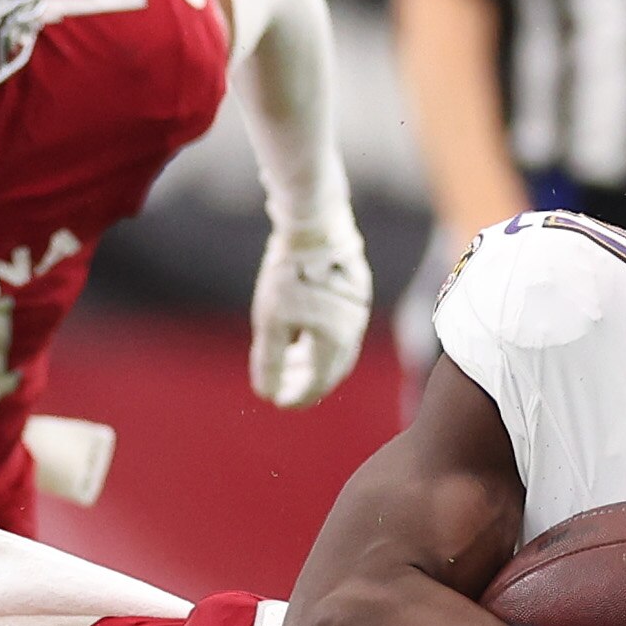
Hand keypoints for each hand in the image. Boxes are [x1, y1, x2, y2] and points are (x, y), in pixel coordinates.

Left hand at [250, 216, 373, 407]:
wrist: (313, 224)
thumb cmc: (290, 274)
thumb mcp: (270, 320)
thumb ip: (270, 360)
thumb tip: (268, 394)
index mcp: (335, 342)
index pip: (317, 384)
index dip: (296, 397)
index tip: (277, 401)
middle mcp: (353, 330)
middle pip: (330, 371)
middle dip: (305, 382)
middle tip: (282, 384)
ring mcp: (358, 312)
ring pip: (337, 350)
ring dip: (313, 361)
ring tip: (289, 359)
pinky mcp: (355, 294)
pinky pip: (341, 330)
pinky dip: (321, 341)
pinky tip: (302, 331)